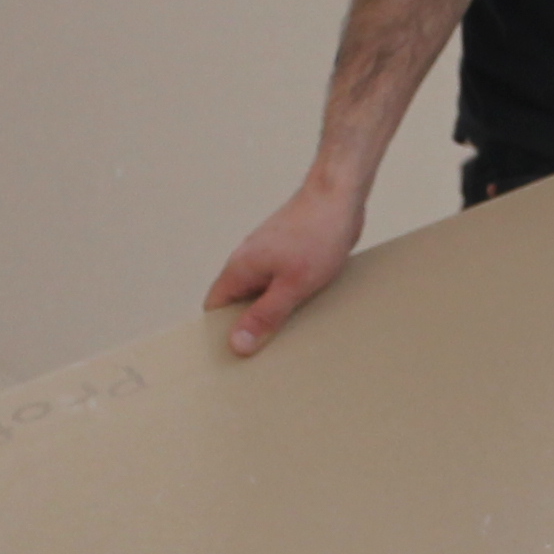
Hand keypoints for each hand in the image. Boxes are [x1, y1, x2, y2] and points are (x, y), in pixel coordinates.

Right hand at [206, 177, 365, 355]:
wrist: (340, 196)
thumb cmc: (317, 236)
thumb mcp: (292, 285)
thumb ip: (265, 316)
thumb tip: (236, 345)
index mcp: (239, 269)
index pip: (214, 308)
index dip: (219, 333)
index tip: (232, 357)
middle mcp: (248, 262)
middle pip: (237, 304)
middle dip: (249, 328)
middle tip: (266, 356)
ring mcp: (268, 257)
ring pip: (261, 295)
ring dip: (272, 315)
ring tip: (289, 339)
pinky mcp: (288, 255)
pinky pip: (280, 285)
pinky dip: (288, 300)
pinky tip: (306, 313)